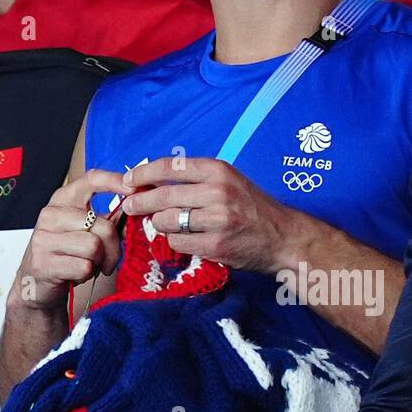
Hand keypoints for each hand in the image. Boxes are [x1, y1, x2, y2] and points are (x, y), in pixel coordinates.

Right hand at [15, 168, 130, 312]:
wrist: (35, 282)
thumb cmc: (67, 254)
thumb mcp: (85, 230)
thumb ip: (108, 219)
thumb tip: (135, 209)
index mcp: (63, 200)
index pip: (91, 180)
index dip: (114, 181)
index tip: (133, 189)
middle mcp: (51, 214)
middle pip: (103, 225)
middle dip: (114, 247)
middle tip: (107, 259)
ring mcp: (43, 238)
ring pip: (94, 247)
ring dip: (99, 262)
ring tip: (88, 264)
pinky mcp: (43, 263)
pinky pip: (84, 267)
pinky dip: (87, 274)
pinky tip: (76, 274)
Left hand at [120, 156, 302, 272]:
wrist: (282, 237)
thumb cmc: (252, 208)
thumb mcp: (229, 181)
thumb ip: (196, 180)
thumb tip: (153, 181)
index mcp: (218, 171)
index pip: (170, 167)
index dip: (144, 173)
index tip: (129, 180)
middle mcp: (217, 192)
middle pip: (162, 196)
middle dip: (140, 202)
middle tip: (130, 206)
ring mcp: (216, 219)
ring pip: (167, 221)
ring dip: (161, 224)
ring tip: (167, 224)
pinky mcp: (215, 244)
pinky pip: (178, 242)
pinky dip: (176, 242)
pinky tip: (186, 239)